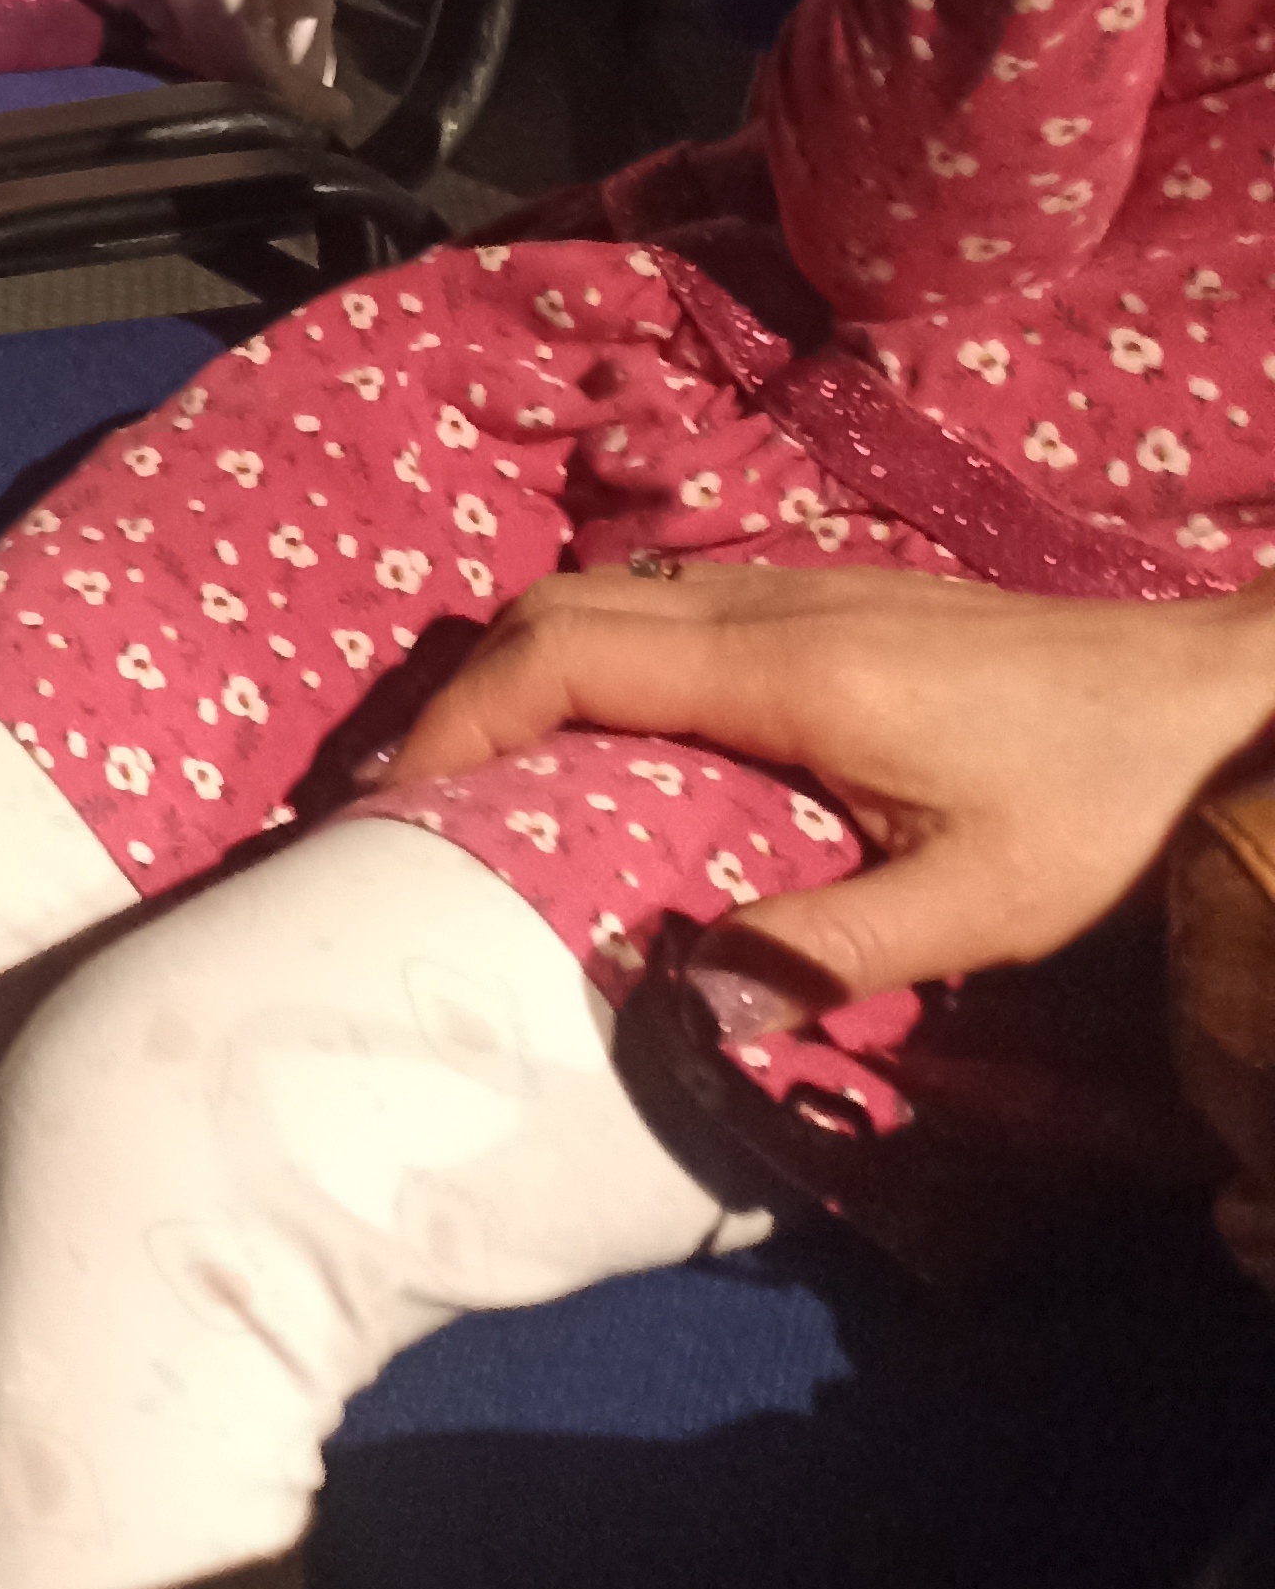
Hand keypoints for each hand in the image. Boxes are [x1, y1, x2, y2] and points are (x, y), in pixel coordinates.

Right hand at [384, 563, 1274, 1011]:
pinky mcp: (824, 600)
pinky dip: (584, 660)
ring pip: (604, 596)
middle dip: (461, 692)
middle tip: (404, 800)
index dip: (463, 718)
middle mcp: (767, 602)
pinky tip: (595, 745)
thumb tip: (686, 1000)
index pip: (567, 655)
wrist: (1207, 696)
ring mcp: (795, 588)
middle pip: (558, 607)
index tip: (395, 797)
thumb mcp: (982, 905)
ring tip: (476, 778)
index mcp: (785, 667)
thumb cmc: (1103, 806)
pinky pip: (657, 609)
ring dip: (520, 671)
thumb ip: (833, 949)